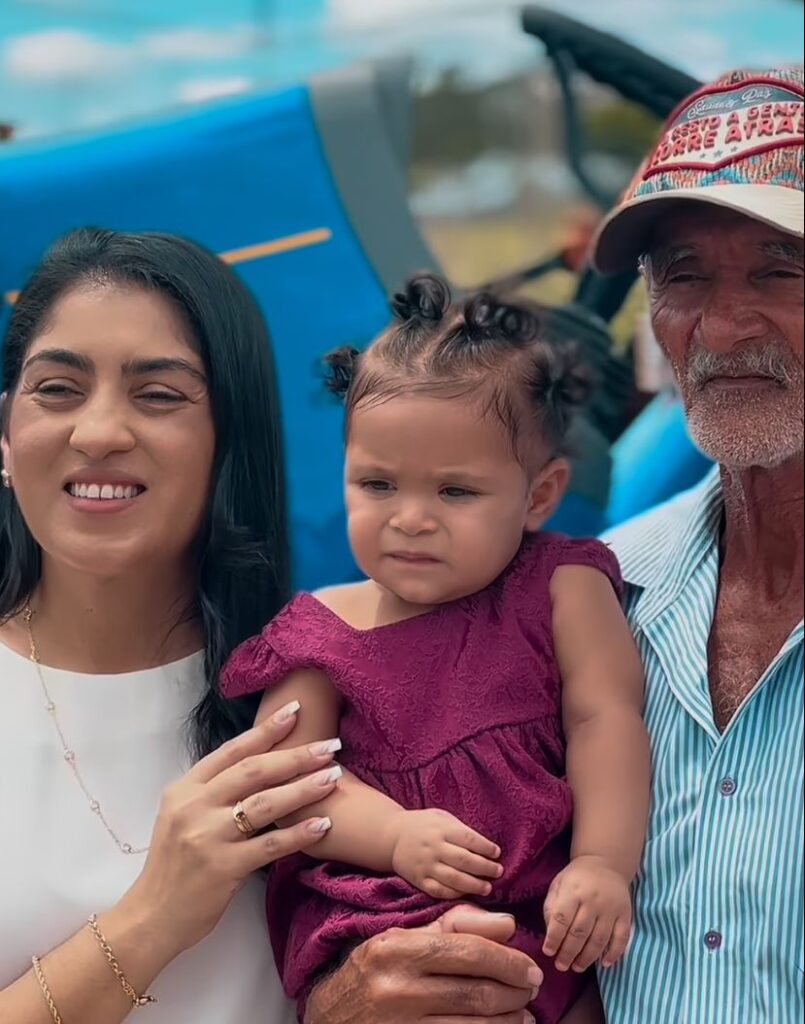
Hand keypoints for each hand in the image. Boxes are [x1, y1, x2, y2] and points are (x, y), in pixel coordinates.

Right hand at [121, 704, 341, 959]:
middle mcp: (195, 807)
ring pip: (266, 803)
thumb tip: (259, 761)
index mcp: (185, 789)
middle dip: (296, 755)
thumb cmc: (174, 865)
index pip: (232, 751)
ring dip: (304, 788)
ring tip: (334, 777)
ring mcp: (208, 837)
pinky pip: (270, 845)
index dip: (266, 730)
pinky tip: (323, 824)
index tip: (296, 711)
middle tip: (331, 745)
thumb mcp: (182, 816)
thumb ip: (212, 791)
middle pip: (254, 770)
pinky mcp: (223, 868)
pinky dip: (299, 833)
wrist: (151, 917)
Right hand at [305, 906, 542, 1023]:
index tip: (531, 967)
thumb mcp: (406, 938)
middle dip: (514, 992)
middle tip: (532, 989)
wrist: (330, 1018)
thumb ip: (457, 925)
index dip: (508, 961)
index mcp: (397, 950)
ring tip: (524, 1014)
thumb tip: (508, 924)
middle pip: (475, 992)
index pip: (468, 952)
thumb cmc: (375, 970)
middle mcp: (397, 988)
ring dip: (508, 1021)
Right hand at [390, 808, 503, 899]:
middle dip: (484, 867)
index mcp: (441, 829)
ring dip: (473, 885)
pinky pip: (439, 890)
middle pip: (463, 860)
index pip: (468, 839)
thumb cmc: (424, 825)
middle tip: (498, 872)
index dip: (485, 847)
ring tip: (487, 888)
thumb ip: (460, 830)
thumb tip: (485, 846)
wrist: (392, 836)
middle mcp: (434, 847)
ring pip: (453, 879)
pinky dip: (455, 894)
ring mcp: (425, 865)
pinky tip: (466, 893)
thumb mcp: (441, 818)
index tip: (497, 853)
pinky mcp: (419, 880)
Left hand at [542, 856, 632, 972]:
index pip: (561, 918)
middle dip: (568, 953)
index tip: (548, 952)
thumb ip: (551, 907)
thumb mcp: (558, 884)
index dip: (554, 938)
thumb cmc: (576, 878)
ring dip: (587, 958)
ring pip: (599, 939)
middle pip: (579, 933)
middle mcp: (592, 900)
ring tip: (577, 967)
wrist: (605, 863)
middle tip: (561, 966)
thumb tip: (550, 934)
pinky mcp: (625, 915)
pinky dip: (614, 954)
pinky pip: (621, 938)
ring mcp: (611, 909)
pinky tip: (604, 964)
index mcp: (573, 891)